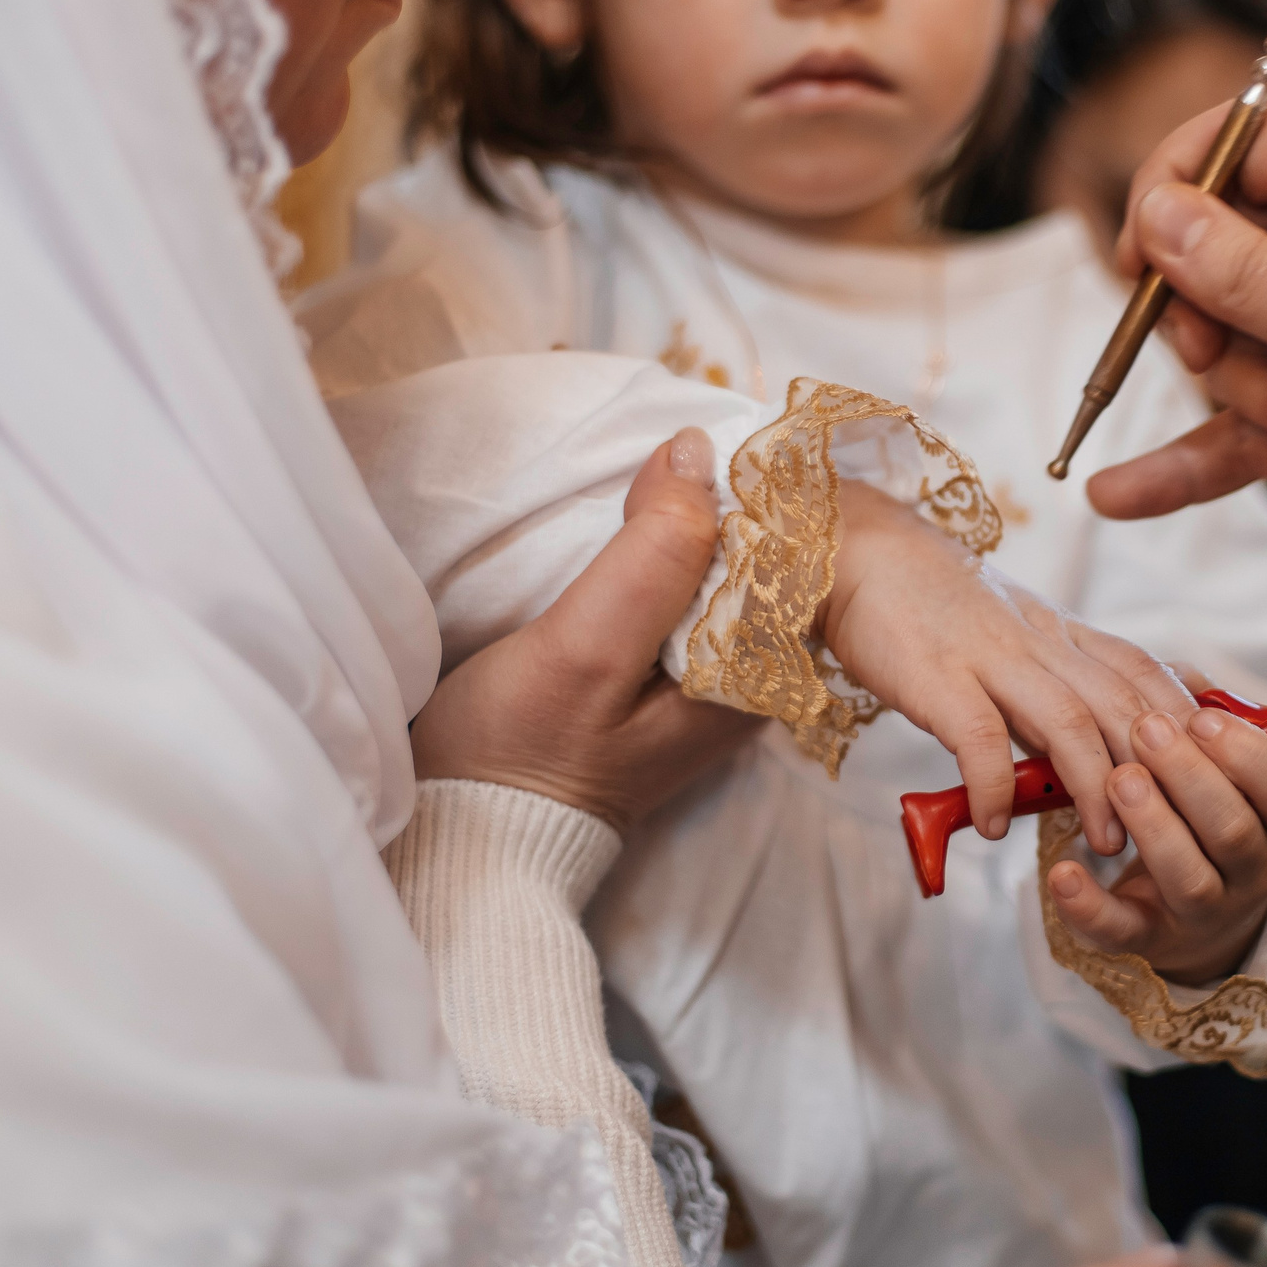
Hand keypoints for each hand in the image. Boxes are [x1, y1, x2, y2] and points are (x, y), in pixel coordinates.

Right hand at [412, 429, 763, 830]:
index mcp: (760, 678)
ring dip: (693, 518)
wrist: (472, 822)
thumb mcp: (588, 647)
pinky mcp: (667, 665)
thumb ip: (653, 556)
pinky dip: (667, 546)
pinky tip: (643, 514)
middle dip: (731, 496)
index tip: (722, 445)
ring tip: (660, 468)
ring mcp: (711, 671)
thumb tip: (696, 451)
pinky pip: (687, 583)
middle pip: (764, 557)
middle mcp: (754, 675)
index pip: (794, 556)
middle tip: (680, 444)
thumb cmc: (525, 745)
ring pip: (724, 565)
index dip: (760, 490)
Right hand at [821, 480, 1193, 856]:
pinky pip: (978, 736)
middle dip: (1157, 769)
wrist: (862, 556)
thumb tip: (1114, 731)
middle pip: (1122, 703)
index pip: (1144, 672)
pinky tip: (994, 825)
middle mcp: (1040, 642)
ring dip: (1095, 786)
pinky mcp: (939, 677)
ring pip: (1068, 720)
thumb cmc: (937, 606)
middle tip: (1177, 831)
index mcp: (1062, 633)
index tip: (1215, 772)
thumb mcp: (1020, 631)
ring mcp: (991, 658)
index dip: (1186, 719)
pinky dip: (992, 784)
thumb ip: (1065, 677)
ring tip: (1105, 843)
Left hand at [1050, 708, 1266, 985]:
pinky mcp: (1149, 938)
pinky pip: (1123, 930)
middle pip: (1234, 831)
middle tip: (1147, 729)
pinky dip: (1090, 904)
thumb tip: (1184, 678)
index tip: (1201, 717)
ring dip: (1153, 826)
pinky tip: (1062, 872)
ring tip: (1118, 778)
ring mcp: (1204, 912)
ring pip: (1189, 878)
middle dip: (1189, 776)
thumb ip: (1205, 723)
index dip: (1247, 754)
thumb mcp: (1219, 769)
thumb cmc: (1202, 815)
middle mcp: (1252, 873)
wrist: (1190, 910)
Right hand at [1087, 100, 1266, 606]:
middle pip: (1215, 252)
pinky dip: (1185, 463)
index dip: (1182, 179)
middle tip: (1221, 353)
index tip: (1139, 248)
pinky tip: (1119, 496)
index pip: (1248, 139)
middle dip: (1203, 314)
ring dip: (1241, 398)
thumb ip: (1244, 270)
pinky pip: (1232, 432)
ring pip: (1224, 347)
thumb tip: (1155, 209)